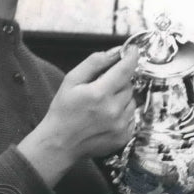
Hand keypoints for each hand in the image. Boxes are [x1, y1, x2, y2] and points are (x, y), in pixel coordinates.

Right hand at [19, 46, 138, 187]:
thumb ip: (93, 63)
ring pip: (132, 101)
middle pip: (129, 85)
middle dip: (119, 81)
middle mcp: (113, 110)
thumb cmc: (63, 110)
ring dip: (121, 98)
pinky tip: (106, 116)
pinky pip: (132, 117)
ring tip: (102, 104)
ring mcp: (121, 125)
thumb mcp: (71, 81)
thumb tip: (114, 52)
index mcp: (99, 94)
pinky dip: (123, 113)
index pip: (125, 69)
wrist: (60, 143)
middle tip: (102, 87)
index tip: (132, 50)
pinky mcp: (125, 136)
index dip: (131, 57)